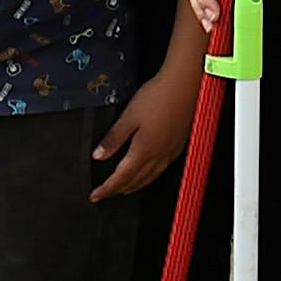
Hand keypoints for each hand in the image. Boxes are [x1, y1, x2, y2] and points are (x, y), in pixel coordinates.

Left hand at [89, 57, 198, 196]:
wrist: (185, 84)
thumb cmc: (160, 96)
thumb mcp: (129, 116)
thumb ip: (113, 138)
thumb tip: (99, 155)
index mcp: (144, 150)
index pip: (121, 178)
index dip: (106, 189)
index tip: (95, 195)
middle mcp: (159, 155)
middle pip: (136, 182)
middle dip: (119, 190)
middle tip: (106, 193)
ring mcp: (170, 151)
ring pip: (149, 178)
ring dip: (135, 186)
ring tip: (124, 188)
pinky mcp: (178, 145)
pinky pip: (161, 169)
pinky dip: (149, 176)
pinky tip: (148, 171)